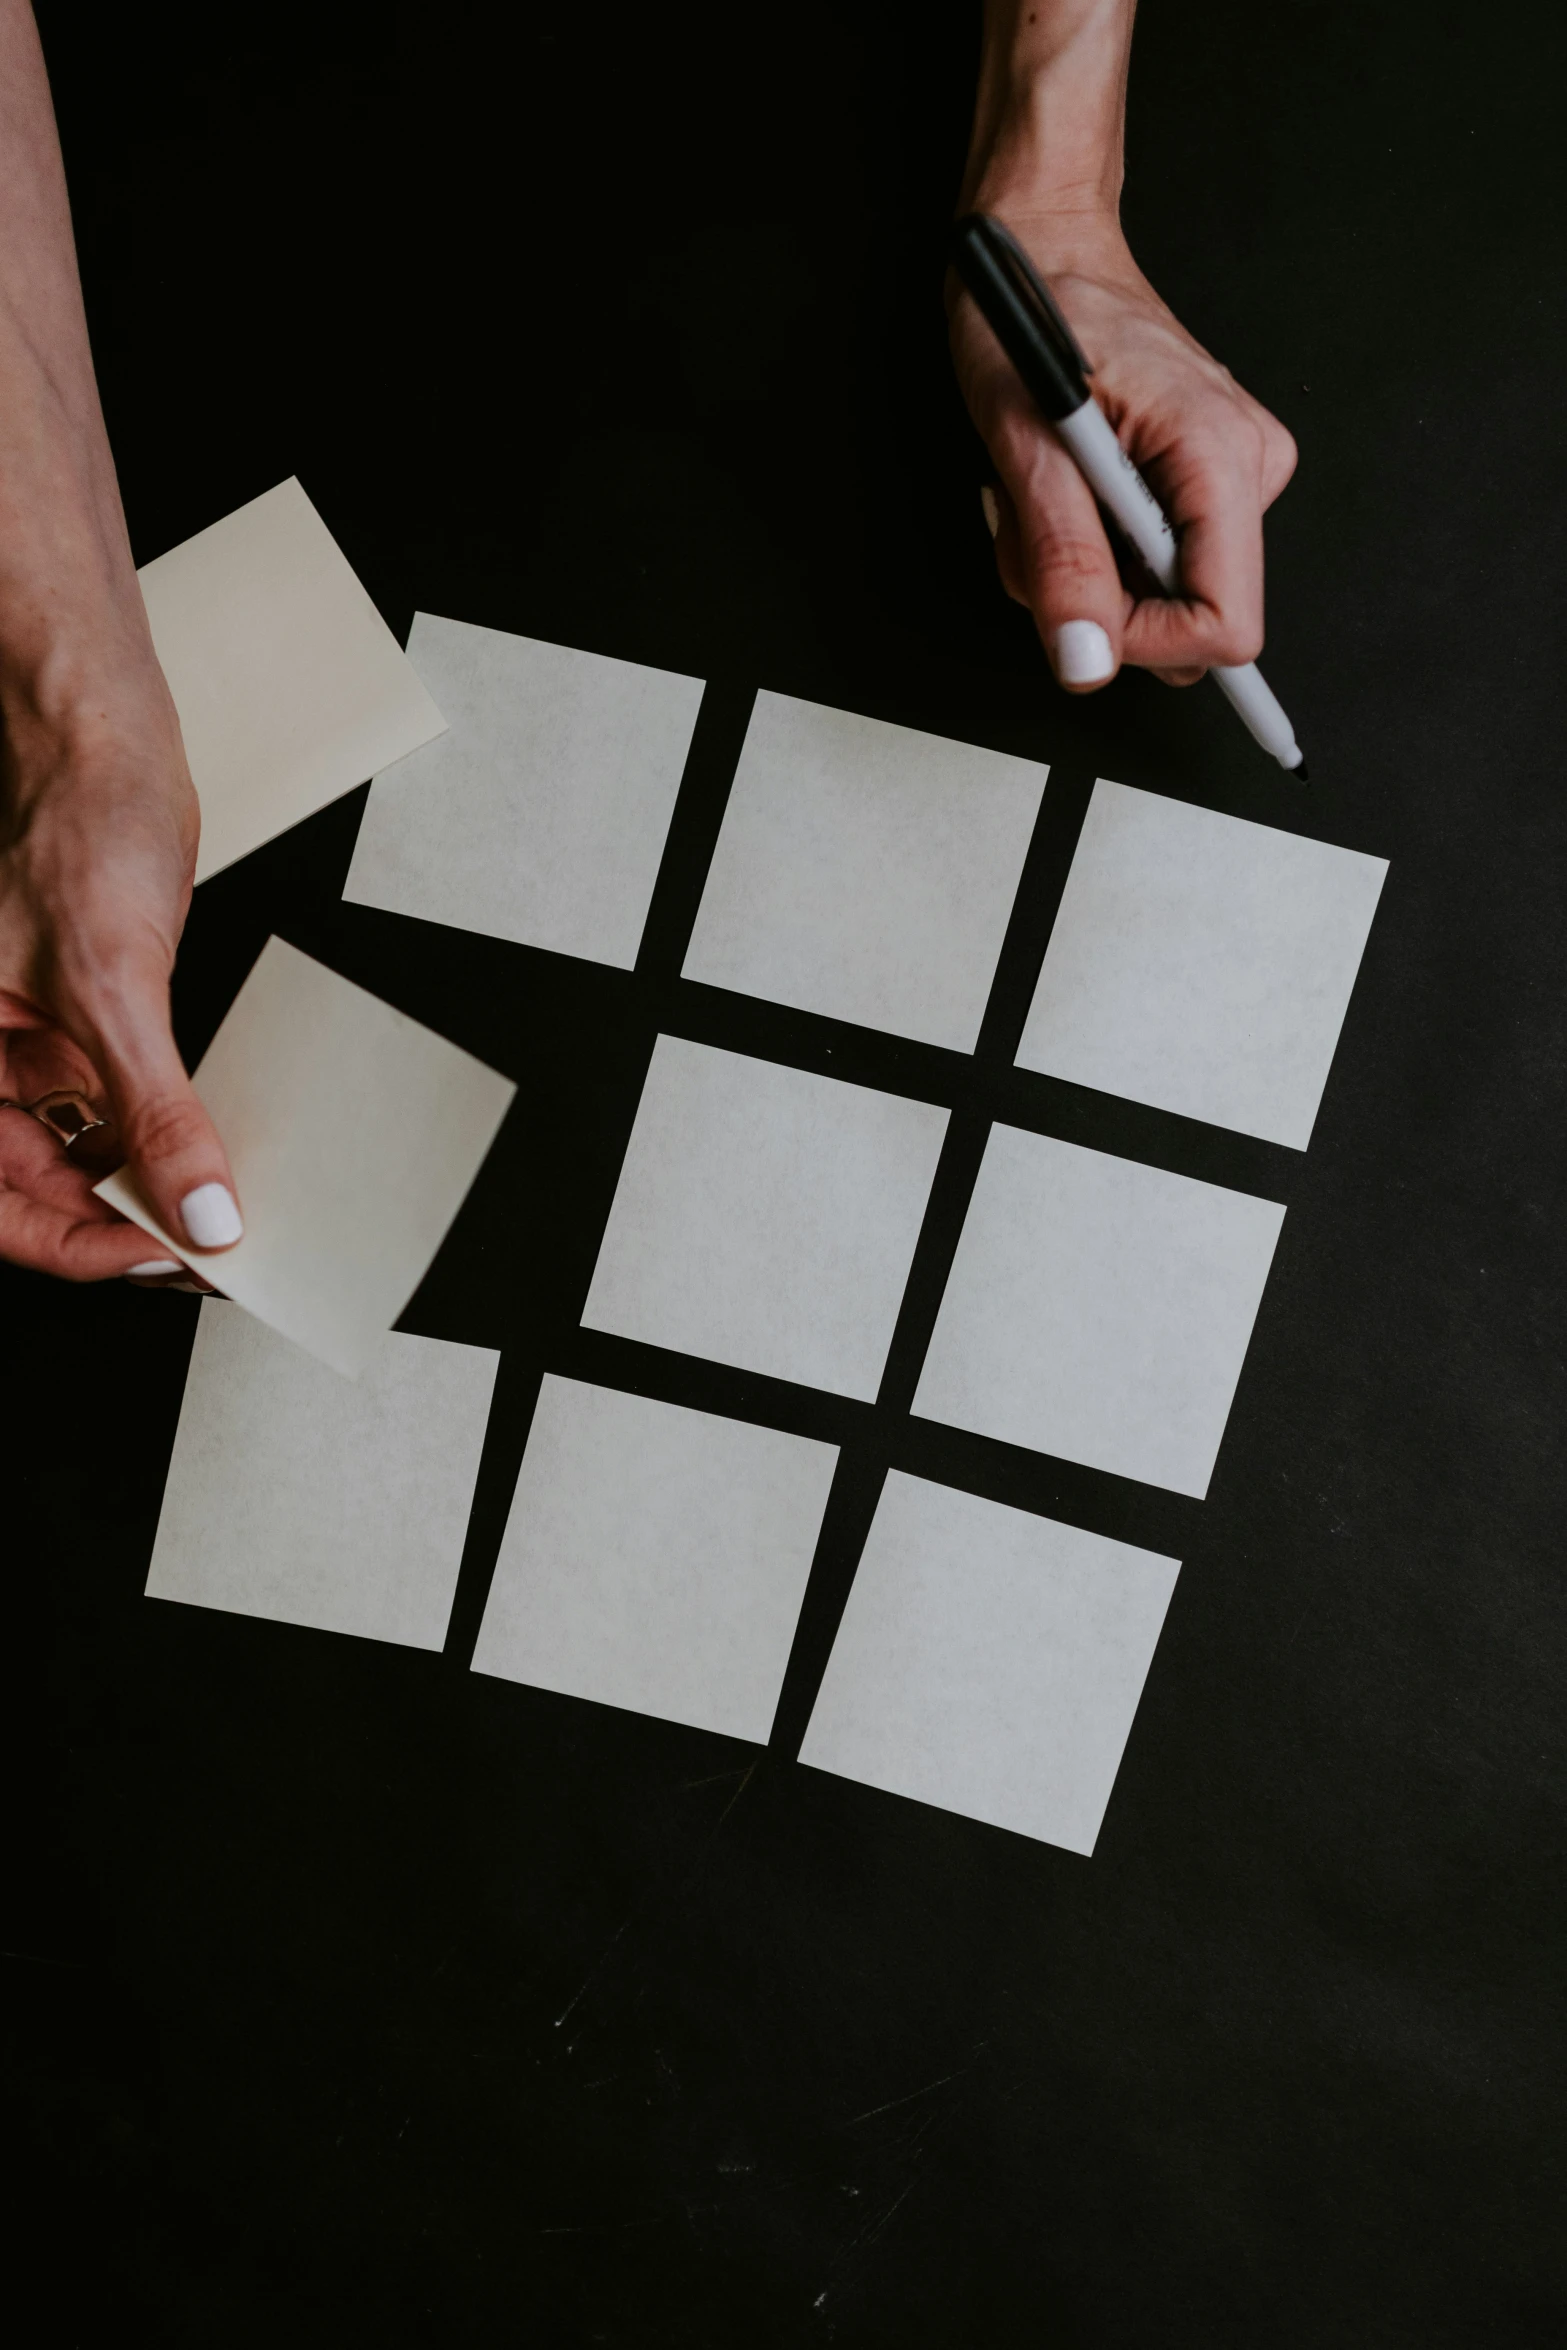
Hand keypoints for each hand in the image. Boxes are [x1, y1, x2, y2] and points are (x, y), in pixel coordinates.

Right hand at [0, 647, 238, 1282]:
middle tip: (205, 1246)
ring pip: (79, 1162)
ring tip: (217, 1208)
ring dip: (146, 1191)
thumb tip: (199, 1210)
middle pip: (39, 1195)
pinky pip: (114, 1113)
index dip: (80, 1245)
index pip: (4, 1205)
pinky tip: (213, 1156)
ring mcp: (26, 1055)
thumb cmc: (74, 826)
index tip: (165, 1256)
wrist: (104, 744)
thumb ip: (155, 1112)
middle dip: (120, 1227)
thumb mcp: (116, 985)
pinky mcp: (77, 1034)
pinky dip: (161, 1139)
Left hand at [949, 213, 1297, 690]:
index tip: (1077, 607)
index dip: (1142, 643)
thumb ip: (1063, 561)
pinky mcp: (1204, 478)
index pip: (1224, 625)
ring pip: (1157, 597)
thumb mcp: (1026, 444)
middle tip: (1039, 522)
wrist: (1045, 246)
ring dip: (1078, 568)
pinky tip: (1067, 490)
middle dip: (1095, 598)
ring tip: (1044, 492)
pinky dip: (1091, 545)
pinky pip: (1149, 562)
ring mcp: (1231, 472)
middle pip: (1187, 618)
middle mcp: (1247, 465)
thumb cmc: (1036, 315)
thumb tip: (1088, 662)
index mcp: (1218, 454)